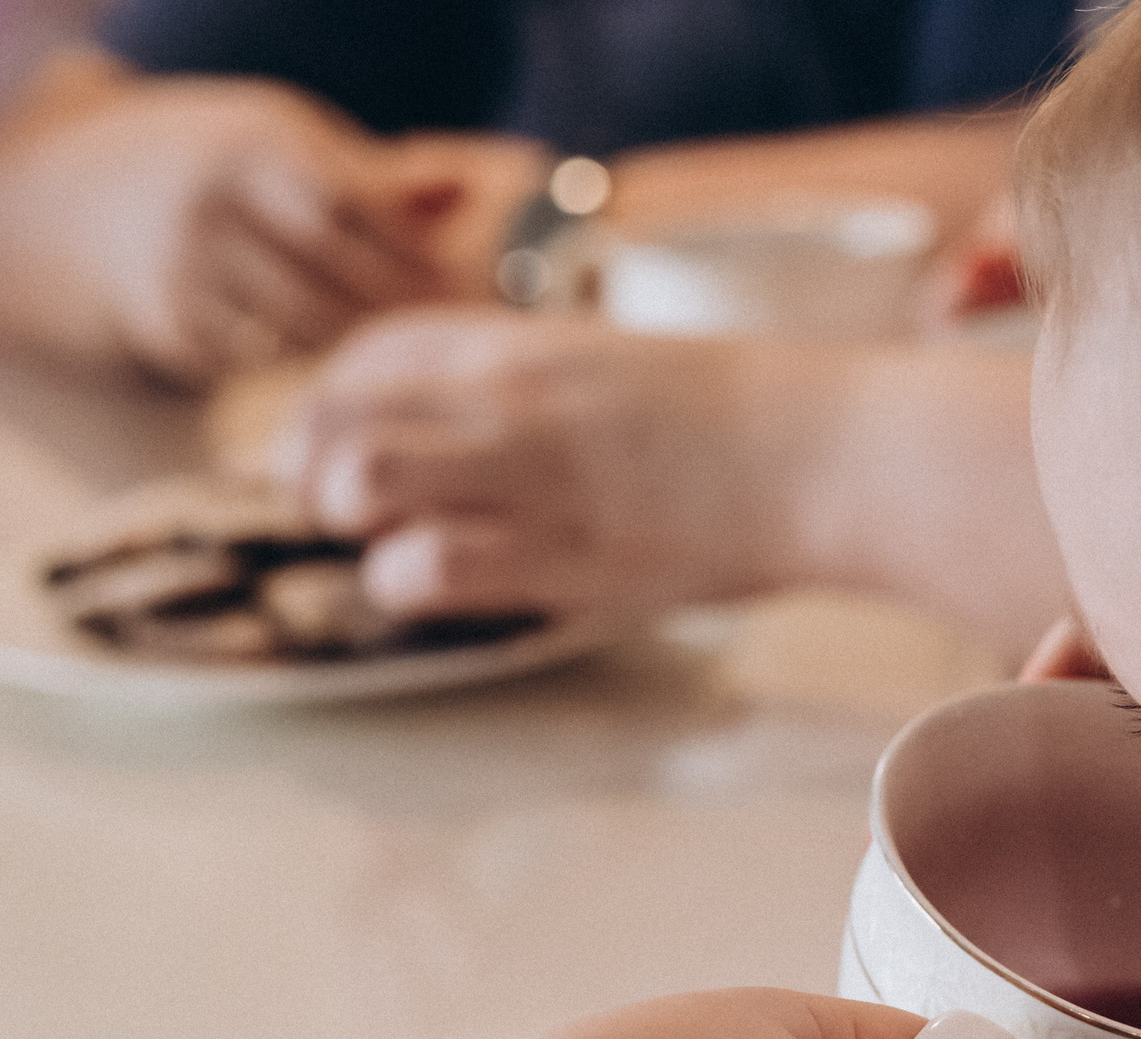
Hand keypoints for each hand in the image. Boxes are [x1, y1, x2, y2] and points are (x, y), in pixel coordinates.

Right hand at [0, 58, 456, 382]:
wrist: (68, 202)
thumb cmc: (215, 170)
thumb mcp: (279, 144)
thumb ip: (371, 174)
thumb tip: (469, 187)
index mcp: (253, 146)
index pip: (359, 209)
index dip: (418, 253)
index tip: (470, 286)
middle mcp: (215, 203)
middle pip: (339, 277)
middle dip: (402, 312)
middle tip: (461, 345)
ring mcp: (186, 268)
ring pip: (306, 331)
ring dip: (363, 352)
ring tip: (416, 369)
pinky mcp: (171, 326)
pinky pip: (264, 364)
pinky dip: (306, 372)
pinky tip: (345, 385)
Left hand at [272, 308, 781, 619]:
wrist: (826, 453)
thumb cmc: (730, 422)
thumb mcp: (605, 370)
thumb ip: (518, 393)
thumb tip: (439, 440)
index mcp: (517, 343)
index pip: (362, 357)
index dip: (329, 410)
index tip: (348, 454)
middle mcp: (506, 397)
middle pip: (331, 419)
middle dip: (315, 478)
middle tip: (355, 521)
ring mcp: (531, 473)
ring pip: (361, 481)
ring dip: (359, 529)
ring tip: (403, 552)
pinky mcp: (564, 555)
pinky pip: (430, 568)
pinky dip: (414, 588)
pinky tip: (457, 594)